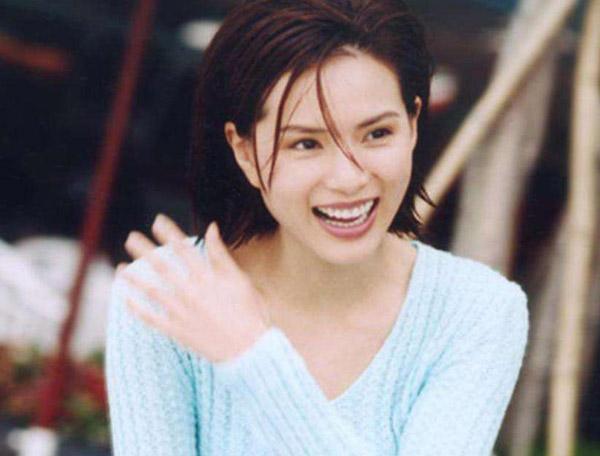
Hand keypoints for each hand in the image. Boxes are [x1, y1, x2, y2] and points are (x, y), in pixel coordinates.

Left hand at [117, 214, 270, 362]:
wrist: (249, 348)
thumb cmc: (249, 311)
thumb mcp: (239, 278)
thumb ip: (221, 253)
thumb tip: (212, 227)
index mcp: (207, 277)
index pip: (183, 249)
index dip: (169, 233)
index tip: (157, 221)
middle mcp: (191, 292)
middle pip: (162, 266)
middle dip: (144, 250)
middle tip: (131, 237)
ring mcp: (182, 312)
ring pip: (152, 291)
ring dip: (135, 277)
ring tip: (121, 267)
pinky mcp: (177, 331)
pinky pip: (152, 319)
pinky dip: (138, 309)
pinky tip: (127, 299)